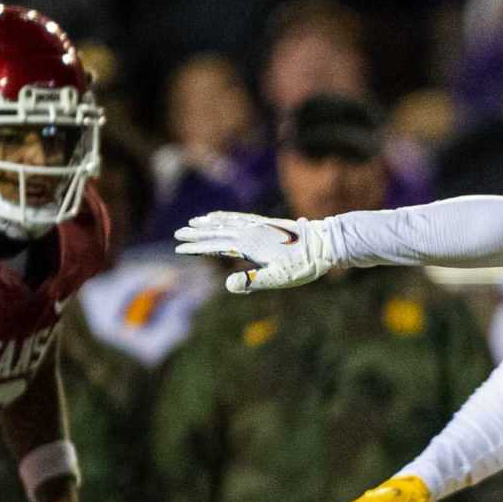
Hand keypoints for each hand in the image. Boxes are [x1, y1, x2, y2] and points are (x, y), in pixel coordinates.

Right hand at [174, 212, 335, 292]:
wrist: (325, 243)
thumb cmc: (304, 264)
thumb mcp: (279, 278)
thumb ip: (253, 281)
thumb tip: (228, 285)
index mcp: (249, 245)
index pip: (215, 246)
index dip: (196, 247)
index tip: (179, 248)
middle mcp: (251, 231)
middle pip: (217, 231)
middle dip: (197, 233)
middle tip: (177, 233)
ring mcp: (259, 225)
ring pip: (227, 221)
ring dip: (209, 222)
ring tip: (195, 221)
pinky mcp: (268, 223)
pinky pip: (240, 217)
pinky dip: (227, 216)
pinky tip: (224, 216)